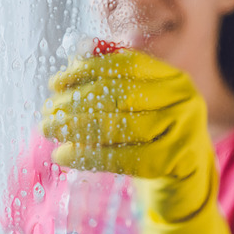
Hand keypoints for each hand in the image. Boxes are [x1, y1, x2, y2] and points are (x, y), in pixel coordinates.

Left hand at [41, 50, 233, 233]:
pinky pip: (125, 158)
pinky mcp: (179, 162)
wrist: (186, 185)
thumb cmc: (152, 140)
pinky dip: (88, 156)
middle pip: (119, 94)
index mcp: (172, 77)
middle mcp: (184, 98)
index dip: (86, 70)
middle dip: (76, 102)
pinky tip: (63, 156)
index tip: (55, 83)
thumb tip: (81, 47)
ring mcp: (186, 129)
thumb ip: (113, 76)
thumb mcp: (136, 106)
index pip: (124, 64)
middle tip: (46, 112)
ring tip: (48, 131)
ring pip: (121, 126)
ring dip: (77, 127)